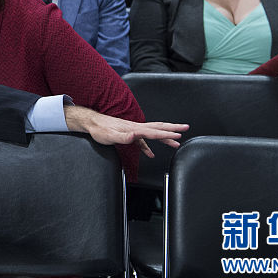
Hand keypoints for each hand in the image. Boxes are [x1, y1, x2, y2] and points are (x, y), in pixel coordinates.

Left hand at [65, 105, 187, 157]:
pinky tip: (151, 153)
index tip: (178, 135)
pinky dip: (149, 146)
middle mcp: (136, 127)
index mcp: (134, 128)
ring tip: (176, 140)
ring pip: (153, 132)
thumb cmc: (100, 130)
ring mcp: (133, 130)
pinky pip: (143, 140)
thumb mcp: (111, 136)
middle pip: (158, 127)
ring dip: (165, 136)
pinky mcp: (129, 134)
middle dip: (173, 128)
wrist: (92, 123)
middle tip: (185, 128)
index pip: (154, 132)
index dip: (167, 134)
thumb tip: (136, 136)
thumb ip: (124, 137)